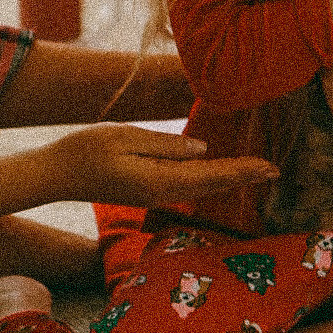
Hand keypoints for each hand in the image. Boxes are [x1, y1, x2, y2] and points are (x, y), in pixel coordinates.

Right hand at [50, 124, 279, 206]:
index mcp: (160, 181)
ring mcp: (156, 194)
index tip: (271, 168)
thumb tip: (202, 150)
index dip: (244, 171)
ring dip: (230, 179)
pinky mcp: (149, 190)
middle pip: (213, 185)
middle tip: (276, 170)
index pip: (213, 175)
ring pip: (203, 187)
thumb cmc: (87, 150)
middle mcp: (163, 192)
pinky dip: (211, 179)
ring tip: (256, 170)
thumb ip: (166, 145)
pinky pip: (189, 185)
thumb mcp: (127, 138)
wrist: (56, 173)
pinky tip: (220, 172)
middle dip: (245, 177)